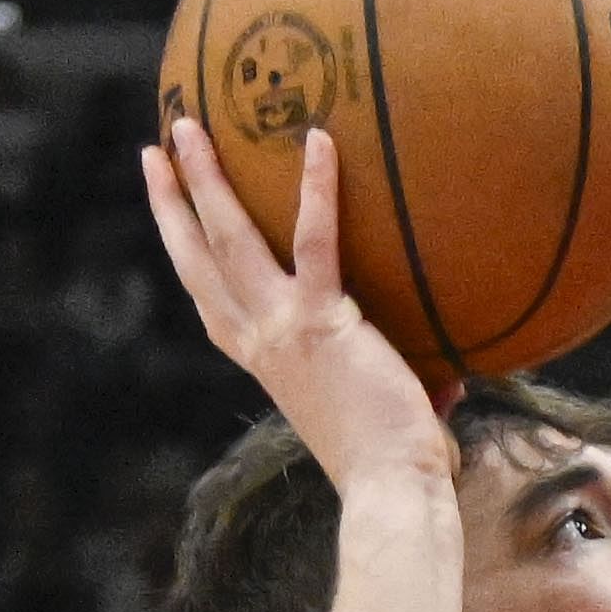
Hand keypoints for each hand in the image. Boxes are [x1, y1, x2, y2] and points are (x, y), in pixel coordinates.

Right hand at [140, 117, 453, 488]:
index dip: (186, 253)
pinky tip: (317, 140)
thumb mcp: (378, 410)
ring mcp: (281, 328)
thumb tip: (453, 379)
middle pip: (198, 259)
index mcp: (262, 361)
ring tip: (189, 124)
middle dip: (171, 200)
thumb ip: (400, 383)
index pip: (211, 300)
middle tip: (157, 147)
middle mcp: (258, 340)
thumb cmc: (393, 461)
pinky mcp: (320, 320)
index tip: (172, 215)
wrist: (391, 488)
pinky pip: (314, 241)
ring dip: (204, 178)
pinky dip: (316, 190)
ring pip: (229, 238)